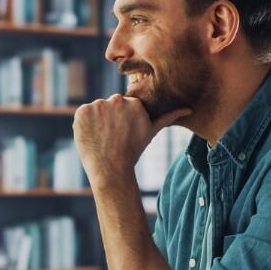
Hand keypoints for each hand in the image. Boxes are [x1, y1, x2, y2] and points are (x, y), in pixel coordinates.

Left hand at [73, 94, 191, 184]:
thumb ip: (168, 117)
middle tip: (111, 137)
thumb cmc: (133, 151)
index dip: (120, 121)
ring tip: (102, 138)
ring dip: (96, 121)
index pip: (122, 106)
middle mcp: (116, 100)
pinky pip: (82, 115)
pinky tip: (91, 136)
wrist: (111, 169)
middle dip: (109, 119)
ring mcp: (97, 105)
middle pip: (109, 106)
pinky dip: (84, 124)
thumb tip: (189, 109)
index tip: (122, 134)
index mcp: (134, 103)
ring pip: (95, 110)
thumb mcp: (151, 132)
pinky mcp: (82, 111)